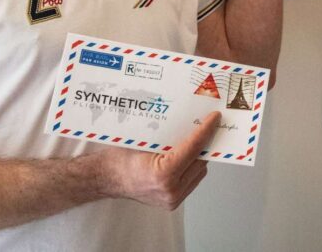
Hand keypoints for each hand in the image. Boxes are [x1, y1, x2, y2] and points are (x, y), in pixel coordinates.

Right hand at [100, 111, 219, 209]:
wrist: (106, 178)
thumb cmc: (120, 157)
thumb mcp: (145, 140)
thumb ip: (170, 135)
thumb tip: (192, 120)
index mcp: (162, 174)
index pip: (193, 147)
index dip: (206, 130)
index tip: (214, 118)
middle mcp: (170, 190)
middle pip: (200, 159)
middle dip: (204, 141)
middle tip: (207, 124)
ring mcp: (172, 199)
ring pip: (199, 171)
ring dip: (199, 155)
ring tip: (195, 140)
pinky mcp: (172, 203)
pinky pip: (192, 180)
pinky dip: (192, 167)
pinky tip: (186, 155)